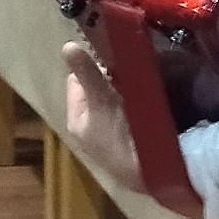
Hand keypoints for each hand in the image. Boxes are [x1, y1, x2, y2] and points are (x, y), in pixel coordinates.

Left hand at [61, 41, 143, 193]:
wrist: (150, 172)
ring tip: (142, 82)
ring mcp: (112, 136)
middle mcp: (91, 129)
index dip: (91, 69)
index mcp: (76, 120)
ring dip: (128, 91)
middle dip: (113, 80)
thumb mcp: (101, 100)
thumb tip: (67, 45)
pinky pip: (133, 112)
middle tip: (131, 72)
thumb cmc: (119, 136)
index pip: (76, 81)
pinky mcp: (132, 141)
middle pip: (99, 90)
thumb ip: (87, 73)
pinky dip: (140, 104)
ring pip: (117, 100)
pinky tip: (152, 100)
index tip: (113, 63)